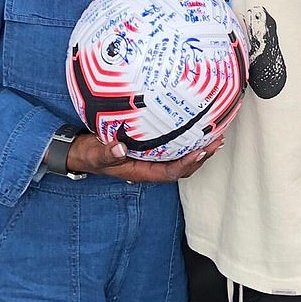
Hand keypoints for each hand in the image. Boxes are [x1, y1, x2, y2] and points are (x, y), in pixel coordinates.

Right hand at [66, 132, 222, 182]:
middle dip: (201, 156)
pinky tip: (196, 129)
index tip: (201, 152)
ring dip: (198, 148)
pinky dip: (187, 140)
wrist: (83, 153)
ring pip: (181, 158)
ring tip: (215, 135)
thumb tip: (120, 147)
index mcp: (142, 171)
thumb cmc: (91, 155)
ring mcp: (152, 159)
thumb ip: (108, 153)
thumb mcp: (96, 154)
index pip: (170, 171)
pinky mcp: (151, 148)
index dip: (187, 163)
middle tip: (217, 141)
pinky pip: (174, 147)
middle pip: (183, 166)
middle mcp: (151, 167)